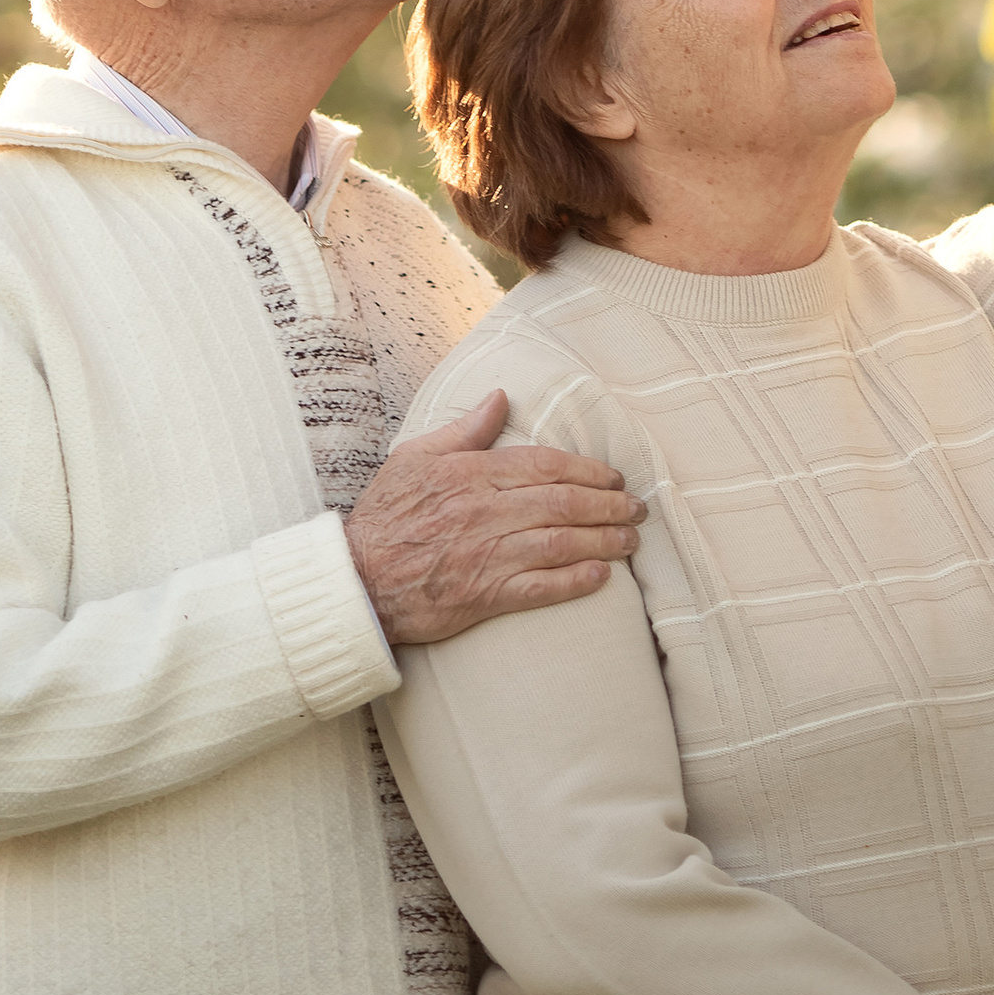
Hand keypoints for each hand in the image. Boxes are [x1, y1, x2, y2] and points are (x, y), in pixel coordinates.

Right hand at [346, 388, 644, 646]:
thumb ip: (464, 429)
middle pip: (562, 503)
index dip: (587, 469)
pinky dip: (574, 582)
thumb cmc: (385, 516)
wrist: (357, 581)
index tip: (613, 476)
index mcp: (471, 474)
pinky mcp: (485, 596)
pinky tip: (600, 577)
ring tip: (630, 540)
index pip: (544, 464)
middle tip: (637, 507)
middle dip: (609, 504)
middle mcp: (485, 512)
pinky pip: (540, 588)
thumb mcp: (416, 457)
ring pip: (560, 543)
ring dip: (603, 541)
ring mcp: (487, 555)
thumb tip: (500, 398)